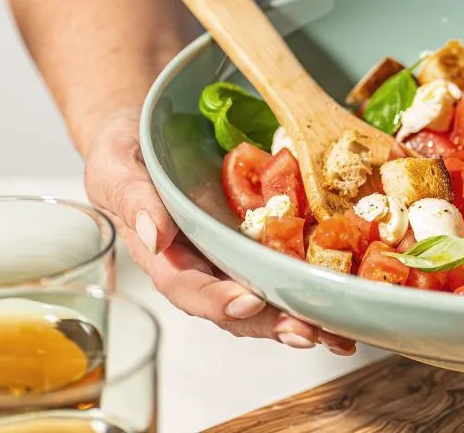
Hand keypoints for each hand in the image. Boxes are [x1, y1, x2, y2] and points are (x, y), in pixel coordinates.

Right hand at [83, 107, 355, 353]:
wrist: (154, 129)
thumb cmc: (128, 149)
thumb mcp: (116, 163)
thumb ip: (132, 196)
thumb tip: (153, 233)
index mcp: (165, 254)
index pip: (187, 287)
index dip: (216, 301)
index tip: (246, 304)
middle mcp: (205, 264)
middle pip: (236, 307)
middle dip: (272, 324)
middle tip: (308, 332)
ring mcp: (237, 255)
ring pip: (269, 296)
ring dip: (302, 318)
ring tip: (337, 334)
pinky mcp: (265, 238)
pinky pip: (290, 264)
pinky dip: (317, 285)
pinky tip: (347, 299)